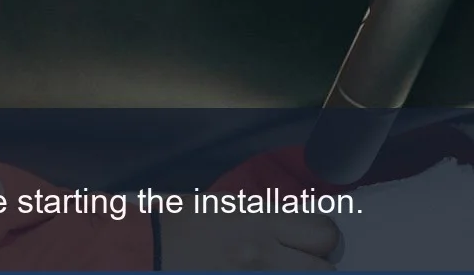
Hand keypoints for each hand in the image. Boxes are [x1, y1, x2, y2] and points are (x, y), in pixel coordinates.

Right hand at [160, 211, 341, 269]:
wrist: (149, 250)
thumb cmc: (182, 222)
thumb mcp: (228, 206)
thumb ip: (265, 215)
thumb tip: (295, 225)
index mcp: (258, 222)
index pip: (323, 231)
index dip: (324, 235)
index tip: (314, 236)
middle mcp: (262, 254)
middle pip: (324, 267)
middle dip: (318, 262)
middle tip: (305, 258)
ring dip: (299, 274)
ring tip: (284, 267)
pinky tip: (265, 273)